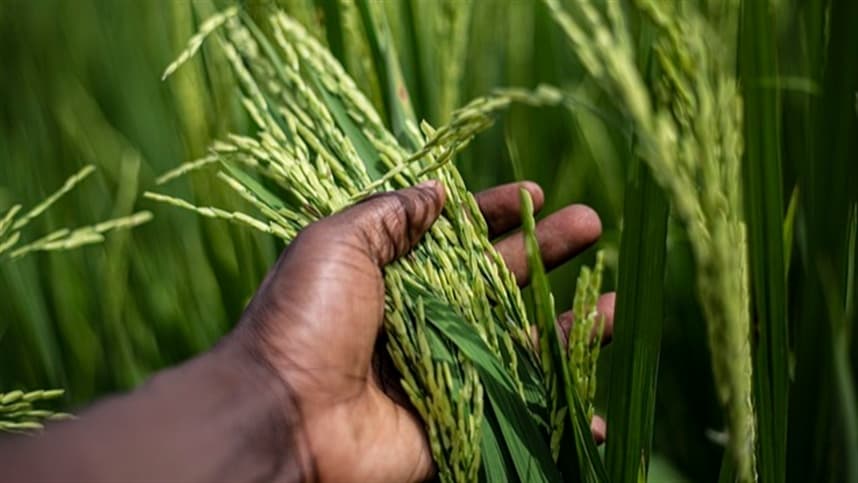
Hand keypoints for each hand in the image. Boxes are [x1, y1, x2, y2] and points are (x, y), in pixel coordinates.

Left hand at [228, 180, 615, 481]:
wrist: (284, 418)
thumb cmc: (305, 321)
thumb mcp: (336, 245)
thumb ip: (389, 215)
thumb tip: (436, 191)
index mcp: (393, 275)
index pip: (456, 237)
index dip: (496, 213)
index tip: (536, 193)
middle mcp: (422, 320)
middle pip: (498, 282)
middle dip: (546, 252)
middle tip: (592, 225)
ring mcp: (443, 371)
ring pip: (518, 345)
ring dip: (569, 328)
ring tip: (618, 306)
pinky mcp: (455, 419)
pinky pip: (516, 409)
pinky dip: (557, 414)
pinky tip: (597, 409)